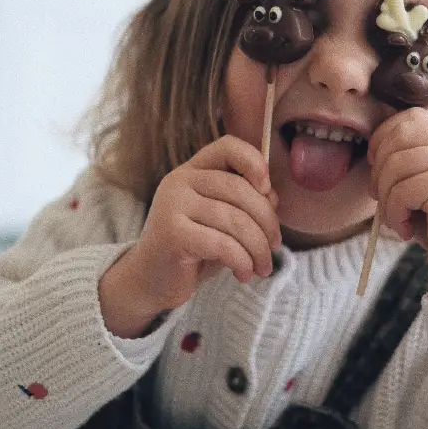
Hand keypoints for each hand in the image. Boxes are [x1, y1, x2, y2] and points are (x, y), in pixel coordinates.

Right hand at [101, 136, 280, 336]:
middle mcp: (179, 181)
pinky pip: (222, 244)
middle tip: (274, 247)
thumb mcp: (224, 221)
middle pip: (240, 189)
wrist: (153, 281)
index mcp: (194, 171)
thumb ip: (247, 203)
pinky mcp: (171, 234)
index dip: (254, 162)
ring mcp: (172, 205)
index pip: (228, 146)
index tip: (267, 190)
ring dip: (258, 248)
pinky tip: (244, 274)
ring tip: (262, 267)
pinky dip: (242, 262)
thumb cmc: (195, 249)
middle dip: (268, 222)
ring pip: (236, 220)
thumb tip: (272, 198)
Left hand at [368, 108, 427, 290]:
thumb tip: (371, 148)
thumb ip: (409, 157)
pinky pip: (402, 191)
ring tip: (399, 218)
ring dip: (386, 197)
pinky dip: (394, 214)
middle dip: (380, 169)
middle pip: (400, 136)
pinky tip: (406, 229)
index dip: (384, 139)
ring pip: (396, 165)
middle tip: (381, 199)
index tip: (379, 170)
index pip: (411, 117)